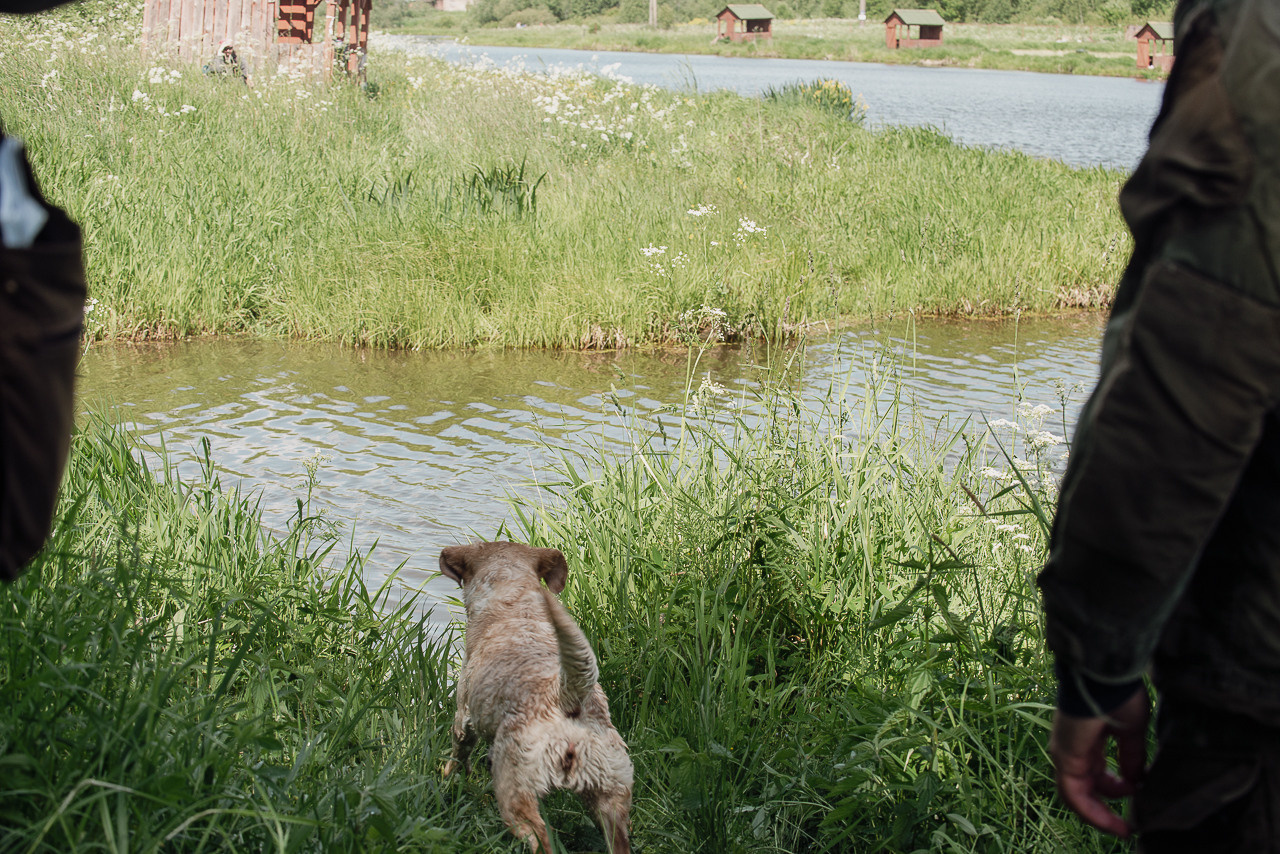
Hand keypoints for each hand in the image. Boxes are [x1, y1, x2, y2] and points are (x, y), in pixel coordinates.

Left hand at [1049, 687, 1148, 837]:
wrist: (1105, 677)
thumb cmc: (1118, 695)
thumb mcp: (1132, 731)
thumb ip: (1132, 757)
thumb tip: (1137, 781)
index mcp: (1088, 738)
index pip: (1096, 771)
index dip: (1115, 789)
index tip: (1137, 796)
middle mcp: (1072, 746)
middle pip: (1085, 785)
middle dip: (1107, 806)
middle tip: (1129, 823)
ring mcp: (1065, 751)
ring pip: (1076, 794)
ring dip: (1099, 815)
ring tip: (1121, 828)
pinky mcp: (1064, 756)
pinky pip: (1072, 794)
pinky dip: (1090, 812)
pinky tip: (1112, 823)